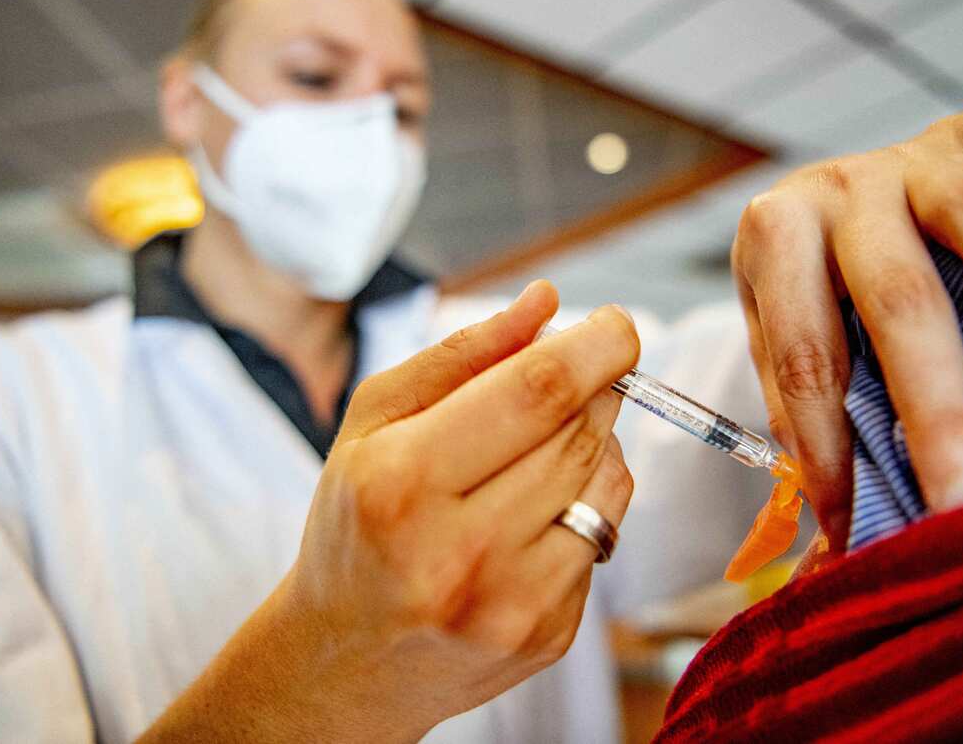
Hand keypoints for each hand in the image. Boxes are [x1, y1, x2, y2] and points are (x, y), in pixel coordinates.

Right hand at [140, 281, 639, 742]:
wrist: (346, 660)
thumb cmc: (356, 521)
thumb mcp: (375, 421)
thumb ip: (462, 353)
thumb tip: (547, 301)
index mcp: (401, 483)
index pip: (536, 393)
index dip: (596, 346)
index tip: (616, 326)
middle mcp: (458, 552)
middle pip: (578, 433)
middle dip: (589, 391)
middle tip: (562, 385)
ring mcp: (509, 604)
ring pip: (607, 482)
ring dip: (593, 445)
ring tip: (536, 450)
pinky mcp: (547, 636)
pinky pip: (606, 534)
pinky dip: (585, 503)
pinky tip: (532, 513)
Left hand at [732, 72, 962, 547]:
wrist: (826, 191)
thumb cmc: (809, 288)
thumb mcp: (783, 341)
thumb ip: (804, 417)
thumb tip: (832, 549)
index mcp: (774, 240)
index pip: (803, 352)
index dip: (828, 441)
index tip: (861, 525)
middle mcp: (839, 190)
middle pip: (895, 296)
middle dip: (936, 405)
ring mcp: (908, 155)